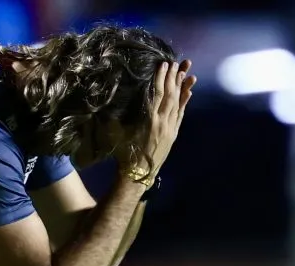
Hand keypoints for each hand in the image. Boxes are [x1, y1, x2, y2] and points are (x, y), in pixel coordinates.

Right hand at [123, 59, 196, 182]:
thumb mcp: (117, 135)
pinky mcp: (174, 133)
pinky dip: (185, 101)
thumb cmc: (125, 154)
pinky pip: (181, 113)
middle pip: (171, 95)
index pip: (157, 94)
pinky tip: (188, 91)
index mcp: (149, 121)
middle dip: (174, 78)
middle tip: (179, 62)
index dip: (161, 78)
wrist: (139, 174)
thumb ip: (114, 120)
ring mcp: (170, 128)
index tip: (164, 65)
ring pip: (179, 103)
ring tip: (187, 71)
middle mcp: (163, 123)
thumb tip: (106, 106)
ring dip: (182, 86)